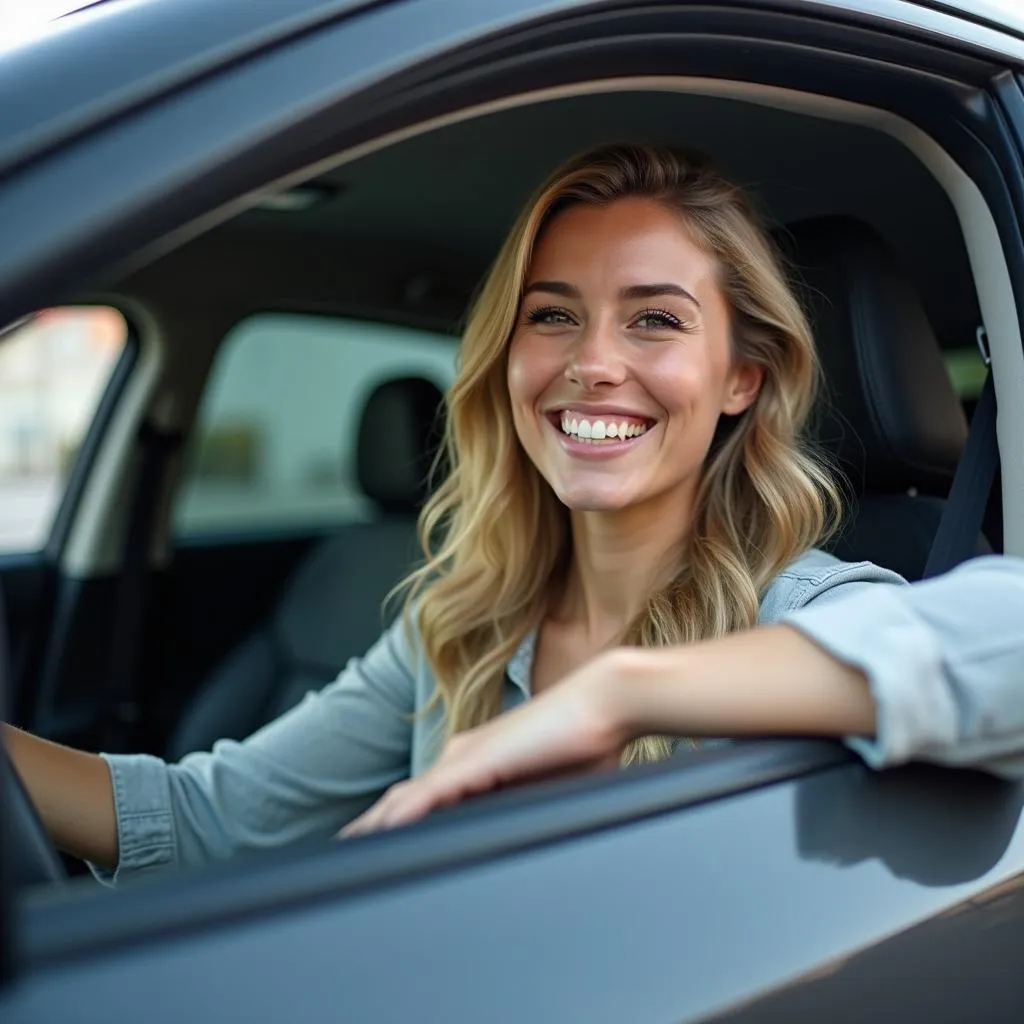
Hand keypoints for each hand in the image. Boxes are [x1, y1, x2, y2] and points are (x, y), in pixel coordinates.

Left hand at [340, 651, 631, 836]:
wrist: (605, 701)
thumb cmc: (587, 744)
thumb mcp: (548, 792)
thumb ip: (524, 810)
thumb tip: (521, 839)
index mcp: (474, 764)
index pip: (420, 802)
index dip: (391, 827)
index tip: (371, 853)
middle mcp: (460, 758)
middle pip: (400, 804)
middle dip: (368, 834)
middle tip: (337, 864)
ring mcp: (465, 758)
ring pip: (403, 802)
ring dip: (372, 830)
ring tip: (343, 858)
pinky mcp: (477, 762)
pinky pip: (427, 796)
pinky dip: (401, 818)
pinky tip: (380, 837)